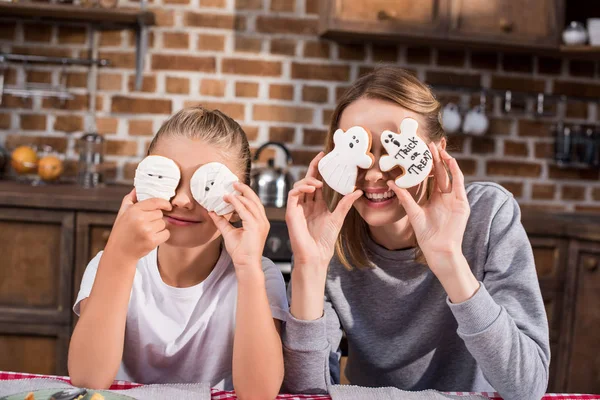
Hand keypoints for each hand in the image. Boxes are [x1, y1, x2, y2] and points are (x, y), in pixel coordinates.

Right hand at [105, 189, 171, 263]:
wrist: (120, 252)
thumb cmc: (122, 231)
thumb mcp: (122, 213)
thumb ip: (130, 199)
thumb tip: (138, 188)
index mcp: (133, 210)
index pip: (155, 202)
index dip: (164, 203)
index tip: (168, 206)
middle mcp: (140, 219)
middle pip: (160, 214)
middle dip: (156, 218)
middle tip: (146, 225)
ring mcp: (146, 230)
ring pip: (163, 223)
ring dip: (158, 228)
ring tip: (147, 232)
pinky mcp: (152, 241)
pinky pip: (166, 233)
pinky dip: (162, 236)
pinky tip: (152, 238)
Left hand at [209, 182, 269, 269]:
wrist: (246, 264)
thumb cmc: (241, 252)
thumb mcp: (229, 232)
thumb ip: (222, 221)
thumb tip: (212, 212)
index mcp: (259, 222)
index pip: (254, 204)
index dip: (245, 195)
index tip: (234, 189)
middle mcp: (262, 221)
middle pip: (255, 200)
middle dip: (245, 190)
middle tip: (234, 183)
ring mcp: (260, 223)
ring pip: (251, 203)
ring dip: (240, 195)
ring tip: (230, 190)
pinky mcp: (255, 226)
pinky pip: (245, 211)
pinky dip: (237, 203)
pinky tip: (229, 199)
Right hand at [285, 152, 362, 267]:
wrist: (316, 255)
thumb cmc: (326, 240)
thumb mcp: (338, 217)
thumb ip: (346, 203)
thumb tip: (358, 190)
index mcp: (317, 205)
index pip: (317, 183)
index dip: (320, 170)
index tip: (326, 157)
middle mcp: (306, 204)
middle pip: (307, 181)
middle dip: (313, 167)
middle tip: (322, 157)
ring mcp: (298, 208)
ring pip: (299, 185)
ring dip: (308, 180)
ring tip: (319, 183)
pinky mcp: (291, 212)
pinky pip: (293, 194)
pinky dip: (301, 188)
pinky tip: (312, 189)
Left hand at [388, 144, 469, 274]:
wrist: (439, 248)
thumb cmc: (425, 234)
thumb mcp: (412, 211)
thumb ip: (404, 197)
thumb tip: (390, 183)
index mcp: (434, 199)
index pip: (430, 177)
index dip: (426, 165)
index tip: (419, 152)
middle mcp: (445, 197)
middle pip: (440, 173)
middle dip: (435, 159)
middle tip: (429, 144)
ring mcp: (454, 198)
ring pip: (450, 175)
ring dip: (445, 161)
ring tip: (438, 149)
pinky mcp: (462, 202)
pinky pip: (459, 183)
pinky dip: (455, 171)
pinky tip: (449, 160)